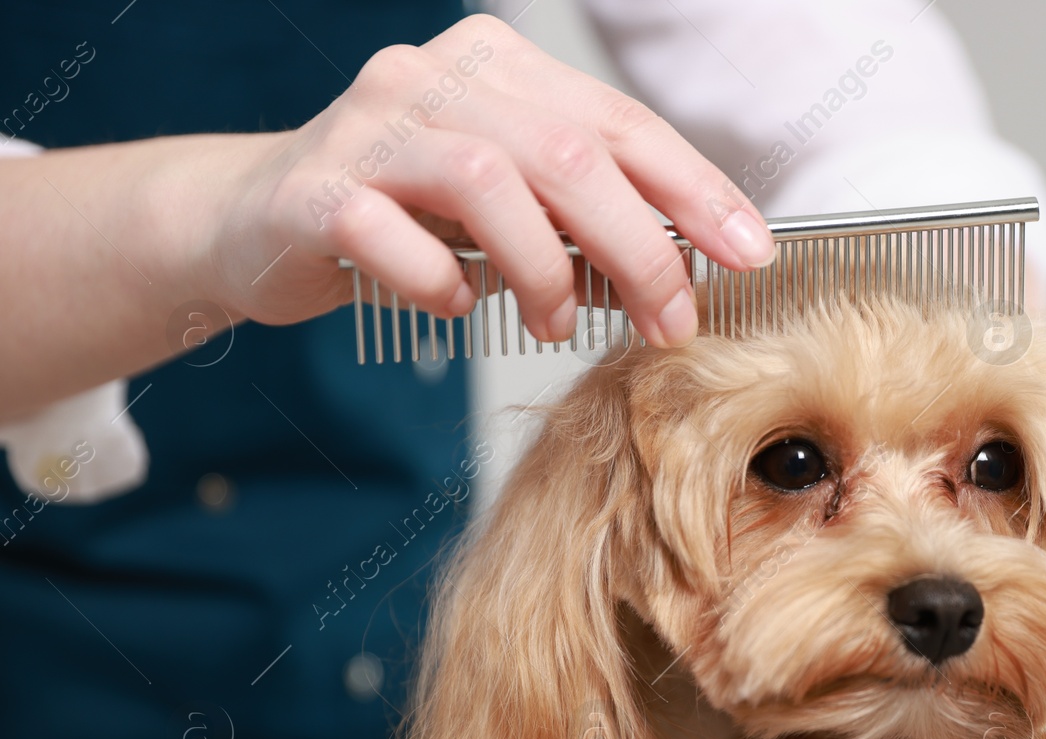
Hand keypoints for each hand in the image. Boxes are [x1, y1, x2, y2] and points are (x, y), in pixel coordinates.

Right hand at [206, 13, 774, 347]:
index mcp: (497, 66)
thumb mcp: (510, 212)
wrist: (254, 221)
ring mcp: (368, 126)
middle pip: (568, 154)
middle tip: (670, 320)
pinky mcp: (313, 188)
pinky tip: (454, 303)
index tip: (749, 254)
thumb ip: (585, 227)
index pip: (620, 123)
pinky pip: (391, 234)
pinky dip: (438, 280)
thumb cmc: (404, 216)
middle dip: (639, 248)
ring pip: (489, 182)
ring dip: (544, 269)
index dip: (695, 190)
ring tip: (557, 322)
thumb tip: (683, 278)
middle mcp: (433, 77)